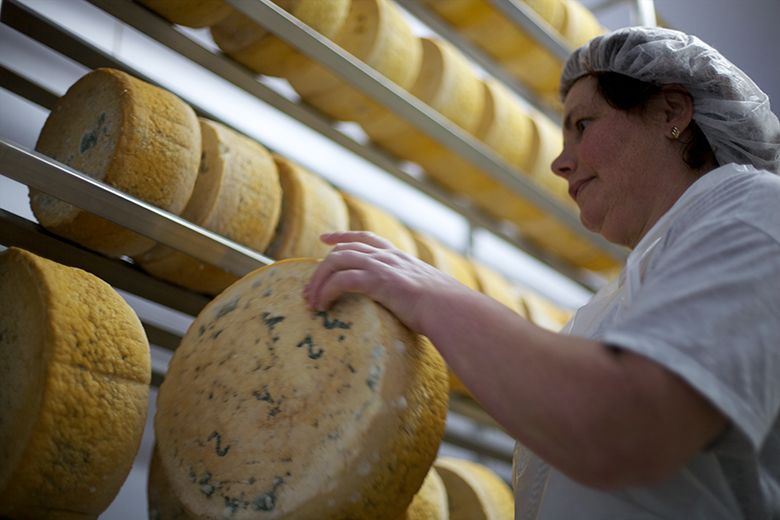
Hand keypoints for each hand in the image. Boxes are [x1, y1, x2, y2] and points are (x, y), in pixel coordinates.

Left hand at [304, 231, 466, 332]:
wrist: (453, 310)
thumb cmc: (447, 310)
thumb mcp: (430, 296)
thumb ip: (418, 297)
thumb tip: (420, 312)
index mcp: (400, 257)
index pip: (366, 238)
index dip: (343, 236)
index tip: (325, 239)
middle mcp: (389, 256)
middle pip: (343, 250)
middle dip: (321, 267)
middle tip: (308, 289)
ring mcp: (383, 266)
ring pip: (336, 261)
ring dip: (319, 281)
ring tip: (311, 302)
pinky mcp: (378, 280)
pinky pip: (341, 279)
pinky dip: (327, 291)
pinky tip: (323, 305)